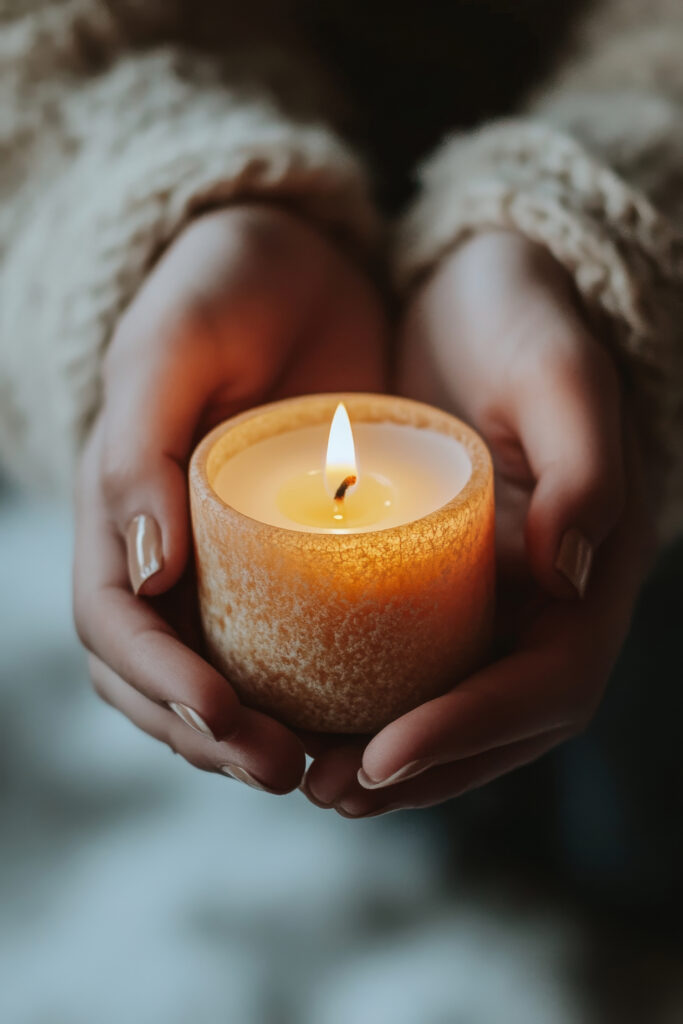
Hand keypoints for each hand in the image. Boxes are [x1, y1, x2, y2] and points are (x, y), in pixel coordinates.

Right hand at [73, 204, 387, 791]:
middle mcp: (162, 545)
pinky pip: (278, 645)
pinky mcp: (284, 558)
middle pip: (153, 674)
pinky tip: (345, 722)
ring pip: (210, 677)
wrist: (300, 262)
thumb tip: (143, 572)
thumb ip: (141, 446)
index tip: (226, 715)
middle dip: (206, 735)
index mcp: (118, 502)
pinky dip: (298, 697)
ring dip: (246, 739)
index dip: (158, 682)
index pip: (114, 621)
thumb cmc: (227, 285)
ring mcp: (221, 559)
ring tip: (313, 771)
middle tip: (283, 769)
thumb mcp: (178, 342)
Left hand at [301, 231, 652, 815]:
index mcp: (589, 571)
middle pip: (499, 726)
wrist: (481, 295)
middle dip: (420, 772)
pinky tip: (307, 718)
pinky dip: (369, 711)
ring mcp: (496, 603)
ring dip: (390, 764)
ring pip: (455, 714)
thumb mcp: (559, 372)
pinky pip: (415, 670)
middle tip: (330, 788)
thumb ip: (585, 465)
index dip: (470, 731)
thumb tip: (571, 577)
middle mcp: (549, 604)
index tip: (382, 753)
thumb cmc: (526, 322)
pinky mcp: (444, 587)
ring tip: (310, 779)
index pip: (546, 685)